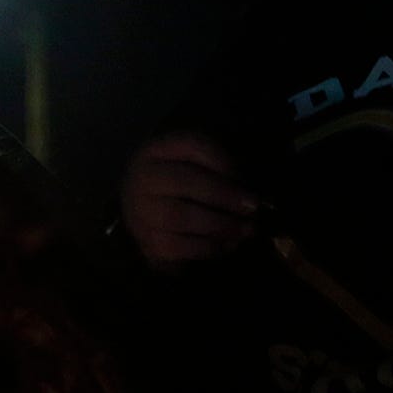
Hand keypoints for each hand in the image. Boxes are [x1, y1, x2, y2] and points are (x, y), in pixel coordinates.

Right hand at [120, 131, 259, 268]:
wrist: (150, 215)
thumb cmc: (184, 186)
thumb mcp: (199, 164)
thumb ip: (222, 167)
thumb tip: (246, 188)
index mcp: (158, 150)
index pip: (191, 145)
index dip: (222, 160)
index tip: (245, 176)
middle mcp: (143, 178)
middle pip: (184, 181)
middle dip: (224, 195)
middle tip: (252, 207)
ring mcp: (140, 213)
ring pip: (179, 217)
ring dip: (220, 225)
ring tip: (246, 229)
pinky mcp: (146, 243)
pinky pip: (177, 247)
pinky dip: (207, 247)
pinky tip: (226, 245)